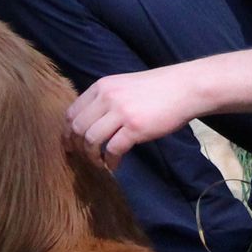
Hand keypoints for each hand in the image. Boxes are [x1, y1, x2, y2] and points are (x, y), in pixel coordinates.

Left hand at [65, 67, 196, 170]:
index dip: (67, 132)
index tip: (69, 145)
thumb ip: (106, 99)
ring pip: (91, 140)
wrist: (184, 88)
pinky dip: (110, 162)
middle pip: (77, 127)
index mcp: (102, 86)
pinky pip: (112, 149)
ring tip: (99, 163)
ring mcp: (120, 112)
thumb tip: (89, 122)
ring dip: (92, 157)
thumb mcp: (123, 85)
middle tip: (82, 158)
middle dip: (76, 147)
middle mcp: (107, 97)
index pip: (72, 112)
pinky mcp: (135, 127)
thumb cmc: (156, 89)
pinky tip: (114, 165)